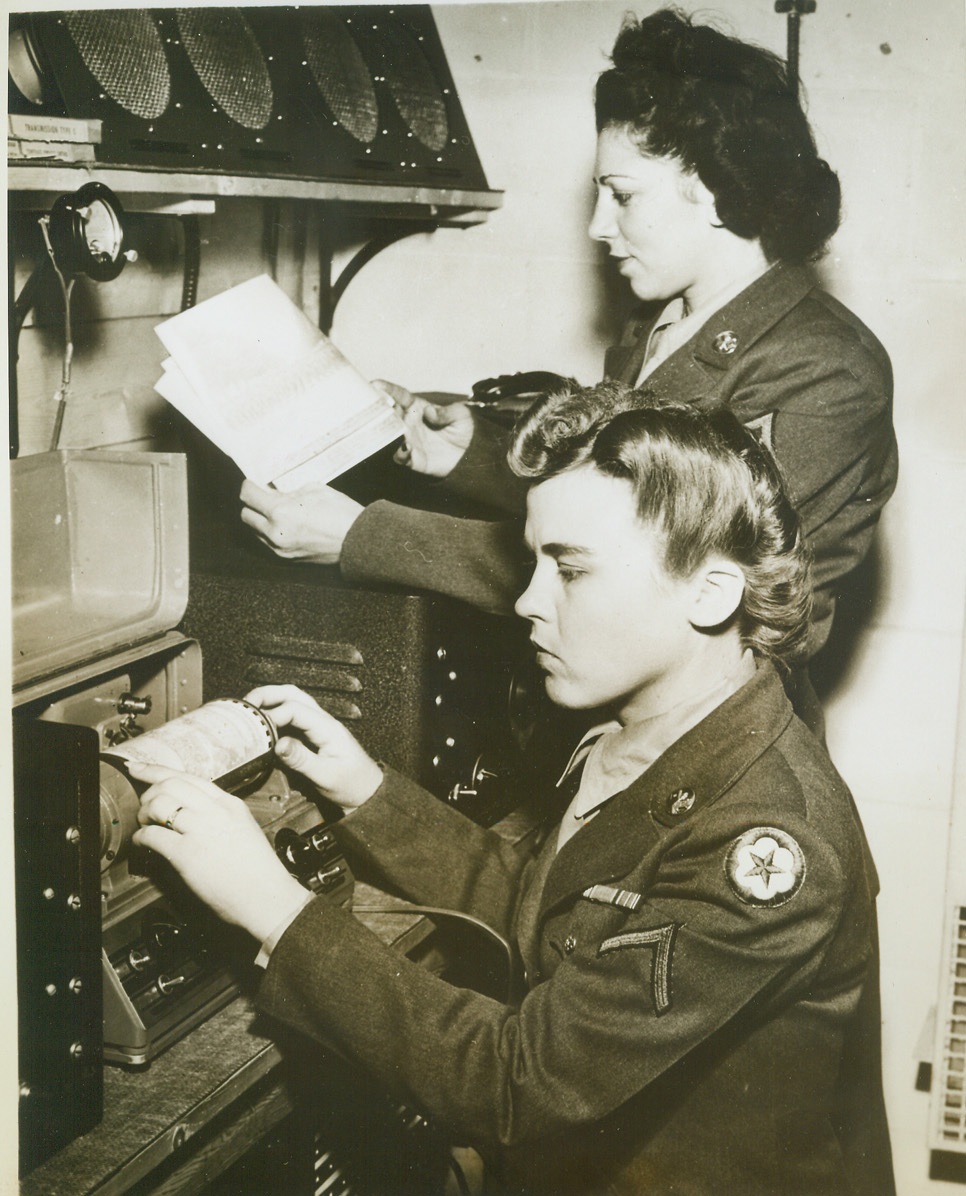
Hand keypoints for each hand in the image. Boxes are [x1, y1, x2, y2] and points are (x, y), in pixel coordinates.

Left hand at [131, 764, 309, 943]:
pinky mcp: (187, 854)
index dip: (157, 770)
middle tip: (144, 809)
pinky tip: (142, 844)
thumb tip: (187, 814)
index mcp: (230, 804)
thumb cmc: (257, 872)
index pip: (189, 777)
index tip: (138, 768)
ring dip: (144, 814)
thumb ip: (218, 816)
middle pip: (170, 784)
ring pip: (159, 804)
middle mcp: (215, 811)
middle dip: (149, 794)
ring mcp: (201, 830)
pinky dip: (140, 838)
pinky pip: (152, 835)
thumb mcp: (243, 829)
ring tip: (145, 826)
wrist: (268, 897)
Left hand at [240, 480, 362, 563]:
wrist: (358, 540)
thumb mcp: (312, 490)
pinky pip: (268, 543)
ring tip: (278, 512)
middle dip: (253, 504)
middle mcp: (274, 533)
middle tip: (265, 497)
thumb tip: (273, 492)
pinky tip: (286, 525)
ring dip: (261, 520)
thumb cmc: (340, 512)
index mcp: (280, 512)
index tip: (254, 483)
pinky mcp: (287, 558)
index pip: (248, 496)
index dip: (249, 486)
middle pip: (246, 516)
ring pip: (255, 531)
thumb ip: (287, 491)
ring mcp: (279, 549)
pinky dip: (271, 532)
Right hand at [246, 684, 383, 809]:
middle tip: (246, 704)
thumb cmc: (353, 784)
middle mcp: (323, 721)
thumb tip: (278, 744)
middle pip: (293, 694)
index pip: (295, 708)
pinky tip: (264, 724)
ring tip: (250, 709)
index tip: (256, 728)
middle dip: (268, 694)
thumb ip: (301, 759)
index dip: (272, 714)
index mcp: (327, 728)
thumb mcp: (326, 776)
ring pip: (293, 701)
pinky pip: (293, 717)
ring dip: (271, 700)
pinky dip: (276, 714)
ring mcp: (319, 726)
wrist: (368, 793)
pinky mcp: (314, 735)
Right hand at [374, 380, 472, 477]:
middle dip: (378, 411)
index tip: (375, 385)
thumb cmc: (465, 430)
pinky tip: (406, 447)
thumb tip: (429, 412)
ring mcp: (409, 441)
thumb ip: (446, 412)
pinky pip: (400, 457)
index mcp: (418, 408)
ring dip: (386, 433)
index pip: (400, 396)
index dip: (388, 390)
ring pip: (389, 436)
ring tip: (388, 428)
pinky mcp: (414, 459)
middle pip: (388, 415)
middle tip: (373, 408)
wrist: (472, 455)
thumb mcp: (461, 415)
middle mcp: (409, 424)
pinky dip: (400, 453)